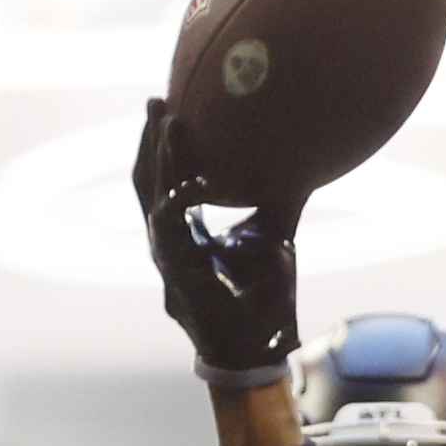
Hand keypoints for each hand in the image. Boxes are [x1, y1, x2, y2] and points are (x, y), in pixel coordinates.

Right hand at [133, 98, 303, 382]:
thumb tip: (298, 166)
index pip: (166, 178)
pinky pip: (171, 230)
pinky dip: (179, 202)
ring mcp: (167, 256)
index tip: (171, 106)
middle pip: (148, 178)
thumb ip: (272, 206)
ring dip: (159, 159)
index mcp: (185, 230)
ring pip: (152, 196)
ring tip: (168, 122)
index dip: (165, 144)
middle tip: (157, 99)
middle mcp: (168, 239)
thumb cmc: (264, 296)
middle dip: (150, 138)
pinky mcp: (176, 273)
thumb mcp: (272, 239)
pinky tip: (192, 180)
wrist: (258, 346)